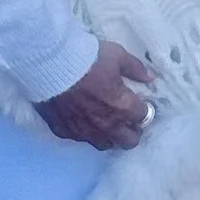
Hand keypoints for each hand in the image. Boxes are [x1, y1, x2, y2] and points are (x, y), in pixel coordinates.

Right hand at [37, 45, 155, 149]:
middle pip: (129, 141)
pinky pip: (80, 139)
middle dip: (132, 131)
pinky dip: (85, 131)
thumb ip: (135, 69)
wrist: (50, 65)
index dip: (144, 110)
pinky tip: (82, 120)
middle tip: (128, 119)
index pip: (144, 118)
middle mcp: (107, 125)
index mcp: (123, 107)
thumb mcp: (117, 56)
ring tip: (106, 122)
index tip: (140, 104)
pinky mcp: (65, 131)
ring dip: (110, 136)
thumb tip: (149, 77)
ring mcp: (85, 131)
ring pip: (105, 144)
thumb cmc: (87, 59)